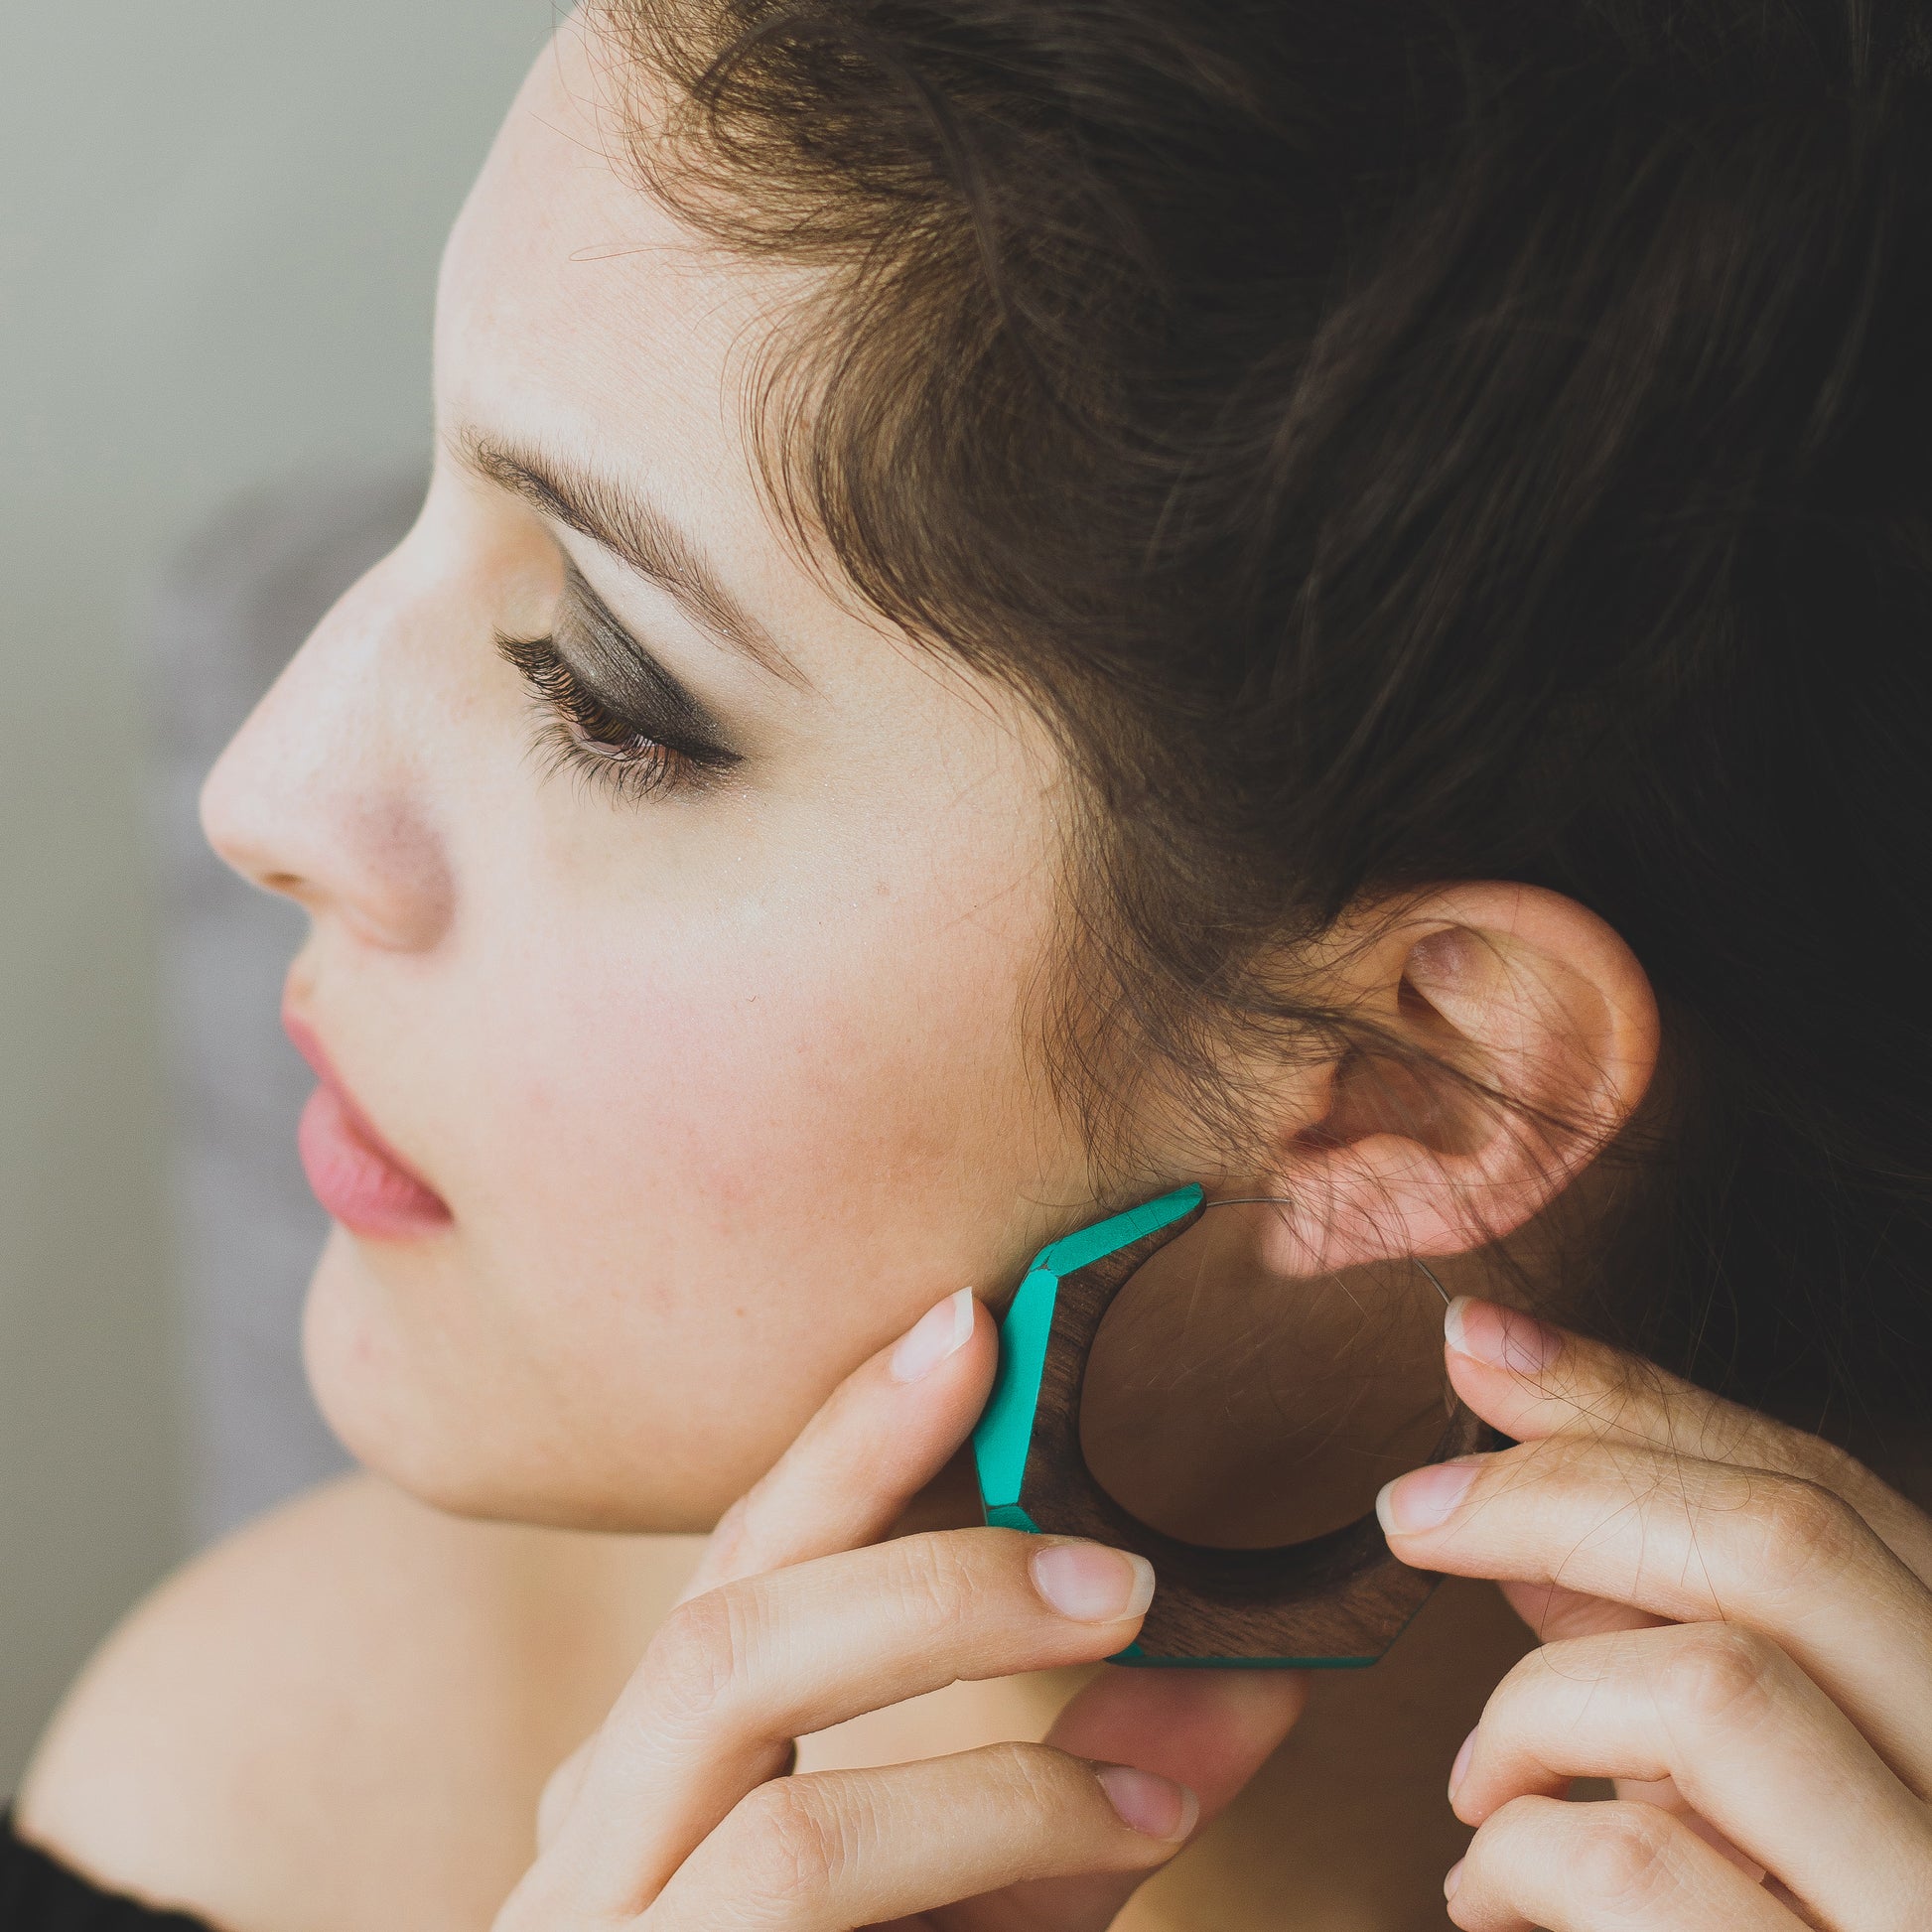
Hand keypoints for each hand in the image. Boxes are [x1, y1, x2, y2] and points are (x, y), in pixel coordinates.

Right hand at [495, 1287, 1304, 1929]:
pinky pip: (807, 1894)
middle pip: (722, 1634)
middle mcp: (584, 1854)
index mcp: (643, 1783)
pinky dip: (989, 1843)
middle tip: (1123, 1571)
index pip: (735, 1567)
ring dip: (984, 1744)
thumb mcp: (980, 1920)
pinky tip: (1126, 1845)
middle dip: (930, 1572)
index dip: (846, 1436)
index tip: (969, 1322)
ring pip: (760, 1779)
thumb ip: (1082, 1801)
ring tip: (1148, 1727)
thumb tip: (1249, 1674)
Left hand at [1377, 1295, 1931, 1929]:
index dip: (1635, 1399)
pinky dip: (1515, 1855)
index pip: (1831, 1492)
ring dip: (1534, 1709)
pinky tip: (1486, 1896)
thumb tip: (1511, 1489)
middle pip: (1786, 1547)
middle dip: (1560, 1493)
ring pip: (1714, 1685)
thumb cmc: (1775, 1926)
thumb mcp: (1741, 1789)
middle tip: (1409, 1513)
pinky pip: (1640, 1867)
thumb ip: (1658, 1642)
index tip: (1475, 1347)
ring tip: (1479, 1787)